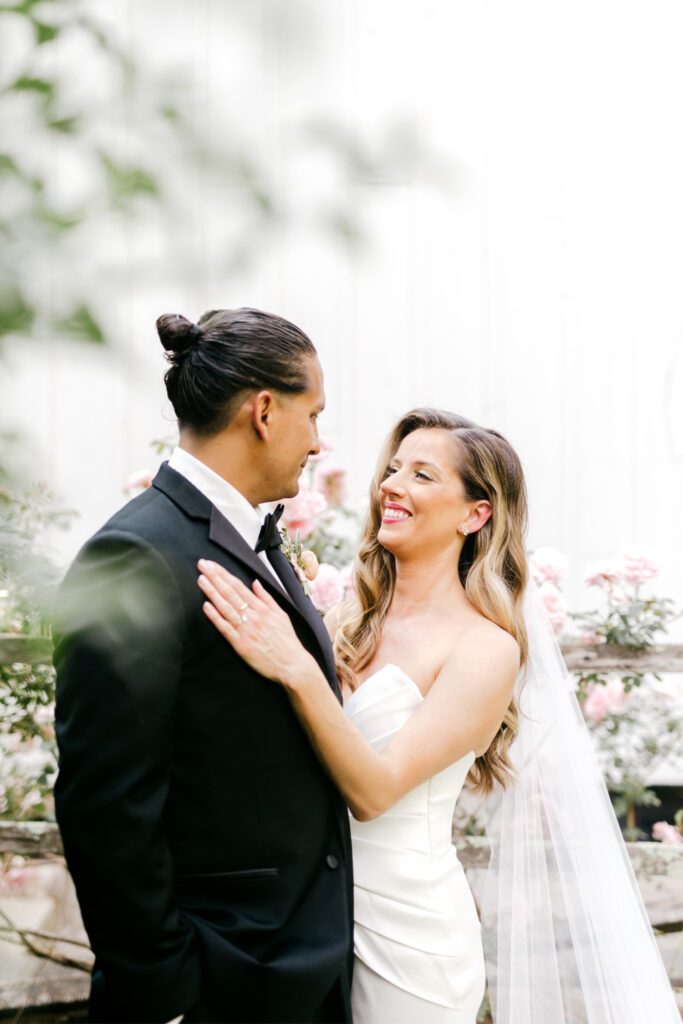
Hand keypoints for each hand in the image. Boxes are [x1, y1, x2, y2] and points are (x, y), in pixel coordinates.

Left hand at [197, 560, 315, 686]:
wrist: (292, 665)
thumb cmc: (287, 641)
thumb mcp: (281, 615)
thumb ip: (267, 598)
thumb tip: (255, 582)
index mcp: (262, 608)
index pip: (238, 586)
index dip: (223, 574)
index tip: (211, 564)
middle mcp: (253, 616)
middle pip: (230, 592)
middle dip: (214, 577)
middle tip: (201, 564)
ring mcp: (246, 630)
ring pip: (225, 607)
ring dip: (212, 592)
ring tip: (201, 579)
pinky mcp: (240, 645)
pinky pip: (225, 628)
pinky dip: (215, 616)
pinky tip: (206, 606)